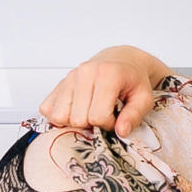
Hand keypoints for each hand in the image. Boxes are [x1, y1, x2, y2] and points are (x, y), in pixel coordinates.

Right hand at [39, 56, 156, 137]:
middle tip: (103, 115)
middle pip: (77, 119)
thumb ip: (134, 115)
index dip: (108, 124)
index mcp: (107, 75)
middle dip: (91, 124)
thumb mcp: (144, 97)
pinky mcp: (59, 83)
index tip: (115, 118)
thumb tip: (121, 131)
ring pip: (59, 116)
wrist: (121, 60)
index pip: (98, 116)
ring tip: (89, 113)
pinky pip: (47, 109)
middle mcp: (85, 73)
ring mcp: (69, 77)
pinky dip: (59, 115)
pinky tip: (76, 110)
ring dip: (74, 121)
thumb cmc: (132, 79)